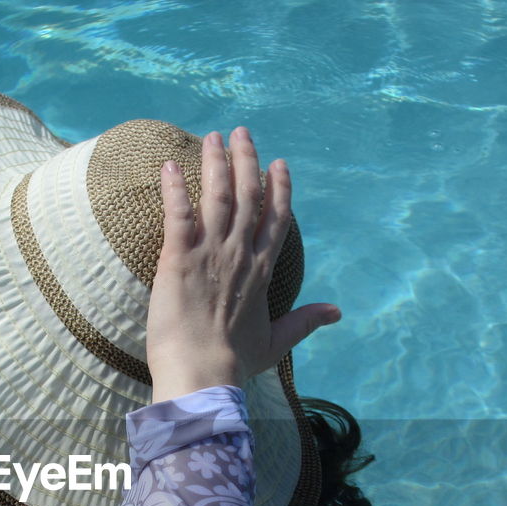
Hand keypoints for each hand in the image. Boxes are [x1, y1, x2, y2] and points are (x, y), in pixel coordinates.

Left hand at [147, 126, 340, 402]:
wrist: (202, 373)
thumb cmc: (235, 362)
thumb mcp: (276, 341)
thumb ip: (305, 321)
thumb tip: (336, 312)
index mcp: (263, 270)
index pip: (277, 218)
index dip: (279, 188)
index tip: (278, 163)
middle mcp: (241, 253)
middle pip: (248, 194)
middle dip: (246, 160)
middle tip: (241, 132)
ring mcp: (211, 252)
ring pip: (217, 194)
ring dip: (215, 162)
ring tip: (212, 137)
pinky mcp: (179, 256)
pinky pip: (178, 211)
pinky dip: (173, 187)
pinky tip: (169, 165)